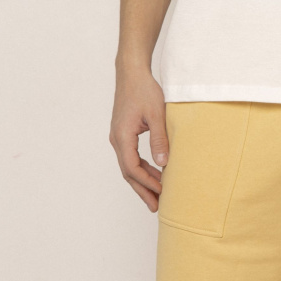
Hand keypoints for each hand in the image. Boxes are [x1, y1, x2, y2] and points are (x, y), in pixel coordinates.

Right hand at [109, 67, 169, 211]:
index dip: (147, 182)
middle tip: (155, 207)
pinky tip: (154, 175)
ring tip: (156, 197)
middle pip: (128, 172)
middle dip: (142, 190)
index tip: (162, 191)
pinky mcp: (123, 134)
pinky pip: (130, 157)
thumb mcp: (156, 114)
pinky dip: (141, 169)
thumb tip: (163, 165)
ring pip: (128, 166)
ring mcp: (118, 137)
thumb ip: (160, 139)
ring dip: (141, 182)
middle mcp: (117, 139)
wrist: (131, 73)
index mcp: (122, 136)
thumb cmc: (144, 90)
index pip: (132, 168)